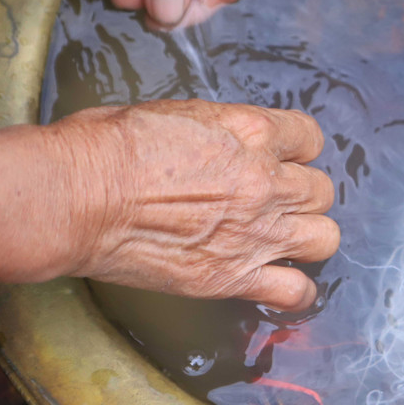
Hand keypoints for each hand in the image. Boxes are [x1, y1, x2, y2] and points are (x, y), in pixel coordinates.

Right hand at [0, 101, 337, 311]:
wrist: (78, 196)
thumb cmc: (109, 146)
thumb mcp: (178, 113)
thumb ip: (220, 128)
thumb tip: (225, 140)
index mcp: (252, 131)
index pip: (311, 138)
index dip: (298, 150)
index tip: (282, 159)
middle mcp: (266, 180)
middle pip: (322, 190)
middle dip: (302, 194)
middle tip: (276, 201)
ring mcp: (256, 231)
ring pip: (325, 236)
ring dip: (307, 237)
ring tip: (284, 240)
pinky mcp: (234, 276)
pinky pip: (296, 290)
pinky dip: (295, 291)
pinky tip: (280, 284)